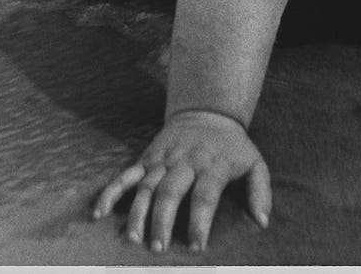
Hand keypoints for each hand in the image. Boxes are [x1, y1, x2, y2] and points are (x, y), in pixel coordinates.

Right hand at [92, 109, 270, 252]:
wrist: (208, 113)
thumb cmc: (232, 147)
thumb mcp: (255, 163)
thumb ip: (260, 191)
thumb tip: (261, 222)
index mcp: (213, 165)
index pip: (205, 195)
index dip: (199, 221)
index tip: (196, 246)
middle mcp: (186, 162)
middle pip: (170, 191)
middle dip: (163, 220)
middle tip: (158, 248)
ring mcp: (163, 160)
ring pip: (146, 186)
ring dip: (138, 213)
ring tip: (135, 239)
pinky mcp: (146, 159)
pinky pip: (125, 175)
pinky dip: (111, 192)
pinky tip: (99, 213)